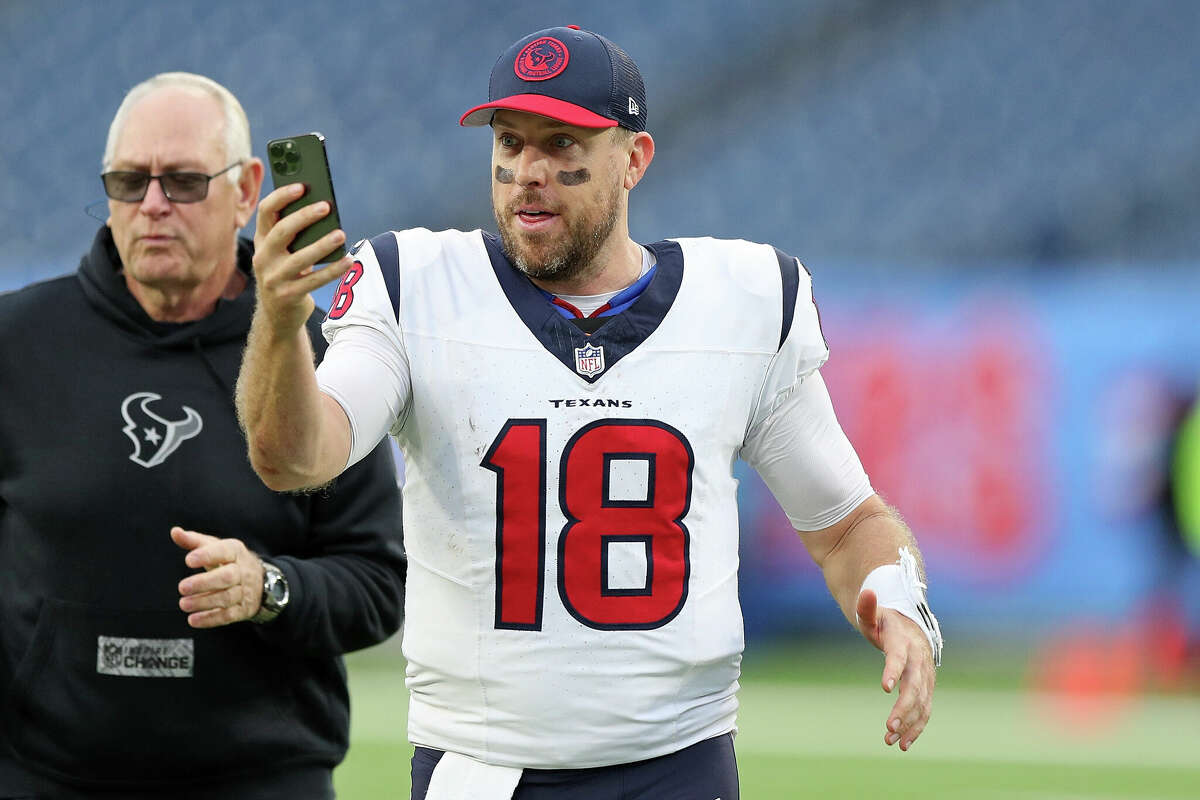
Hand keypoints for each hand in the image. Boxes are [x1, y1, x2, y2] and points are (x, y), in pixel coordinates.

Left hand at [172, 526, 263, 627]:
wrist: (262, 581)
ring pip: (226, 597)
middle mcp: (243, 571)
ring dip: (204, 602)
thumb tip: (174, 532)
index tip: (188, 560)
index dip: (207, 555)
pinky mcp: (243, 609)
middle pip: (226, 577)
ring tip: (184, 604)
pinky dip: (211, 619)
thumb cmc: (230, 561)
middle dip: (204, 583)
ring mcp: (245, 591)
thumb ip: (194, 541)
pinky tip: (194, 620)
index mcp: (235, 552)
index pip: (224, 551)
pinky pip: (228, 615)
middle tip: (182, 587)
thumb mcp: (216, 547)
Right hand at [252, 183, 352, 335]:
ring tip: (341, 234)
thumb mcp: (285, 252)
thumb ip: (296, 233)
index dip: (282, 196)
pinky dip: (332, 270)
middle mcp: (263, 257)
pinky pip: (313, 281)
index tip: (302, 186)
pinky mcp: (288, 296)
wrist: (278, 315)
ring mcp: (273, 278)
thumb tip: (325, 209)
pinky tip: (348, 260)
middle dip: (304, 217)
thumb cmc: (288, 273)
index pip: (266, 211)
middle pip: (282, 231)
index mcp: (261, 240)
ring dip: (322, 244)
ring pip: (299, 258)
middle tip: (326, 207)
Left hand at [855, 588, 935, 751]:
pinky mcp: (926, 688)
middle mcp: (919, 661)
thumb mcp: (872, 614)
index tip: (885, 687)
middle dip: (904, 708)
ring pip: (922, 703)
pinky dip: (916, 727)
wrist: (911, 626)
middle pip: (914, 687)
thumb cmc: (886, 622)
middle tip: (889, 726)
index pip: (899, 658)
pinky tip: (903, 744)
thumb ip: (866, 608)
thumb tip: (866, 594)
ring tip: (891, 740)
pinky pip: (924, 710)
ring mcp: (925, 676)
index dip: (893, 671)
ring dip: (909, 723)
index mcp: (903, 642)